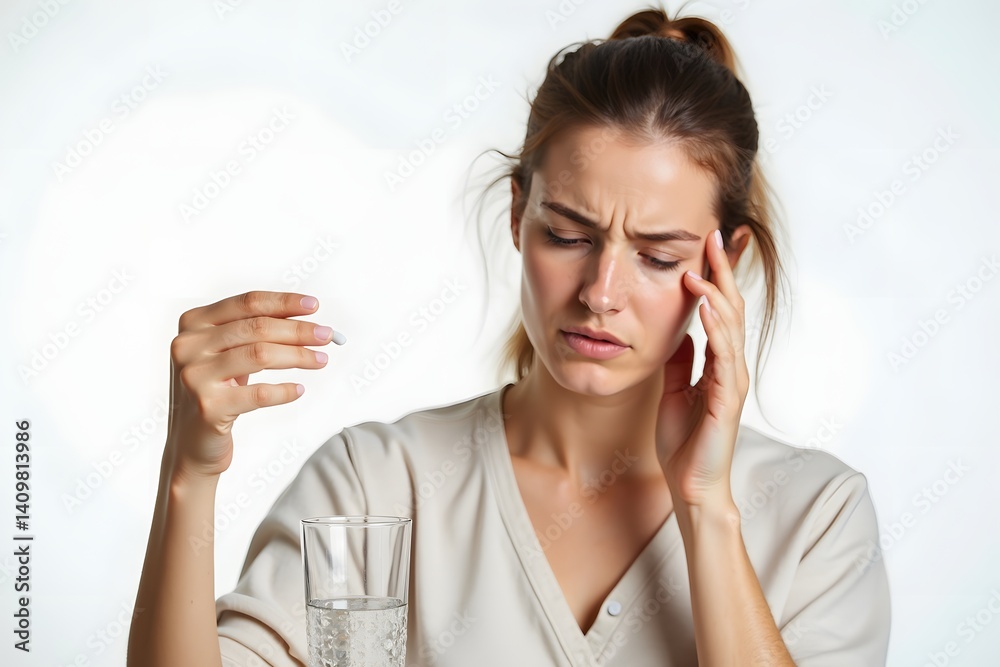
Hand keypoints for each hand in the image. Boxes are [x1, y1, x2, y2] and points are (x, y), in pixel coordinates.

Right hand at [165, 291, 342, 479]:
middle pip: (257, 327)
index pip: (247, 303)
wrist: (192, 443)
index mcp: (193, 323)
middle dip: (298, 330)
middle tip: (326, 335)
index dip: (284, 302)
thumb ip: (253, 331)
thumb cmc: (216, 391)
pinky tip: (299, 390)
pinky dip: (285, 390)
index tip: (313, 306)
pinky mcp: (209, 406)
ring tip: (320, 359)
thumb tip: (304, 319)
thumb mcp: (225, 353)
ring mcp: (196, 376)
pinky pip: (259, 393)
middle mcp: (189, 346)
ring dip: (298, 356)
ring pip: (260, 355)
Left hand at [655, 229, 748, 506]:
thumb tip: (678, 330)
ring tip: (706, 263)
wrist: (690, 484)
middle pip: (731, 309)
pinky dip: (716, 330)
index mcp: (717, 364)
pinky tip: (707, 308)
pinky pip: (724, 358)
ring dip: (718, 293)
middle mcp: (730, 367)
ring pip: (731, 328)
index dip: (714, 278)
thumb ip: (679, 360)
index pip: (720, 311)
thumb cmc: (684, 441)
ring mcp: (732, 382)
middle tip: (715, 236)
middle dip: (723, 272)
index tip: (707, 245)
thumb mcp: (672, 389)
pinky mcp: (727, 400)